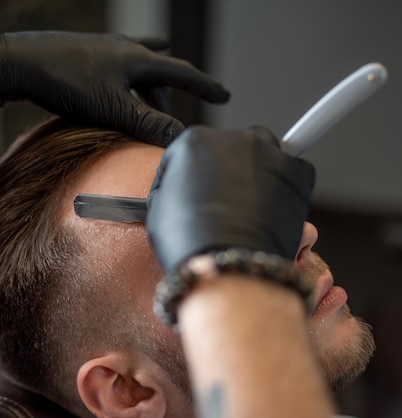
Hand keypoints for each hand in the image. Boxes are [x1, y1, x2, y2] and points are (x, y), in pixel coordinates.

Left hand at [0, 30, 229, 145]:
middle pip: (160, 73)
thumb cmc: (66, 82)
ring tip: (149, 105)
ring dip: (148, 87)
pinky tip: (117, 85)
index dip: (205, 86)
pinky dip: (125, 79)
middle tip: (171, 121)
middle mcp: (124, 48)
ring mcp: (103, 49)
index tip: (224, 94)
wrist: (20, 61)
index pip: (182, 73)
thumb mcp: (113, 108)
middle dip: (171, 95)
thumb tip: (181, 139)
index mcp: (137, 58)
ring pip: (138, 68)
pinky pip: (116, 66)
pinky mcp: (83, 54)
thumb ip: (148, 124)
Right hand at [146, 126, 315, 274]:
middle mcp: (232, 138)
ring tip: (249, 206)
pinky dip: (285, 188)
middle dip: (227, 169)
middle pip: (230, 148)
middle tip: (223, 200)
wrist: (227, 262)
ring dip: (257, 173)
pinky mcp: (296, 170)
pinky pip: (292, 172)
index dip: (188, 177)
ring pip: (263, 155)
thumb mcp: (160, 207)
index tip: (192, 193)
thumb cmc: (189, 241)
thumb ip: (172, 186)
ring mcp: (267, 152)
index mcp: (194, 142)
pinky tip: (270, 211)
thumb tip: (180, 187)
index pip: (190, 153)